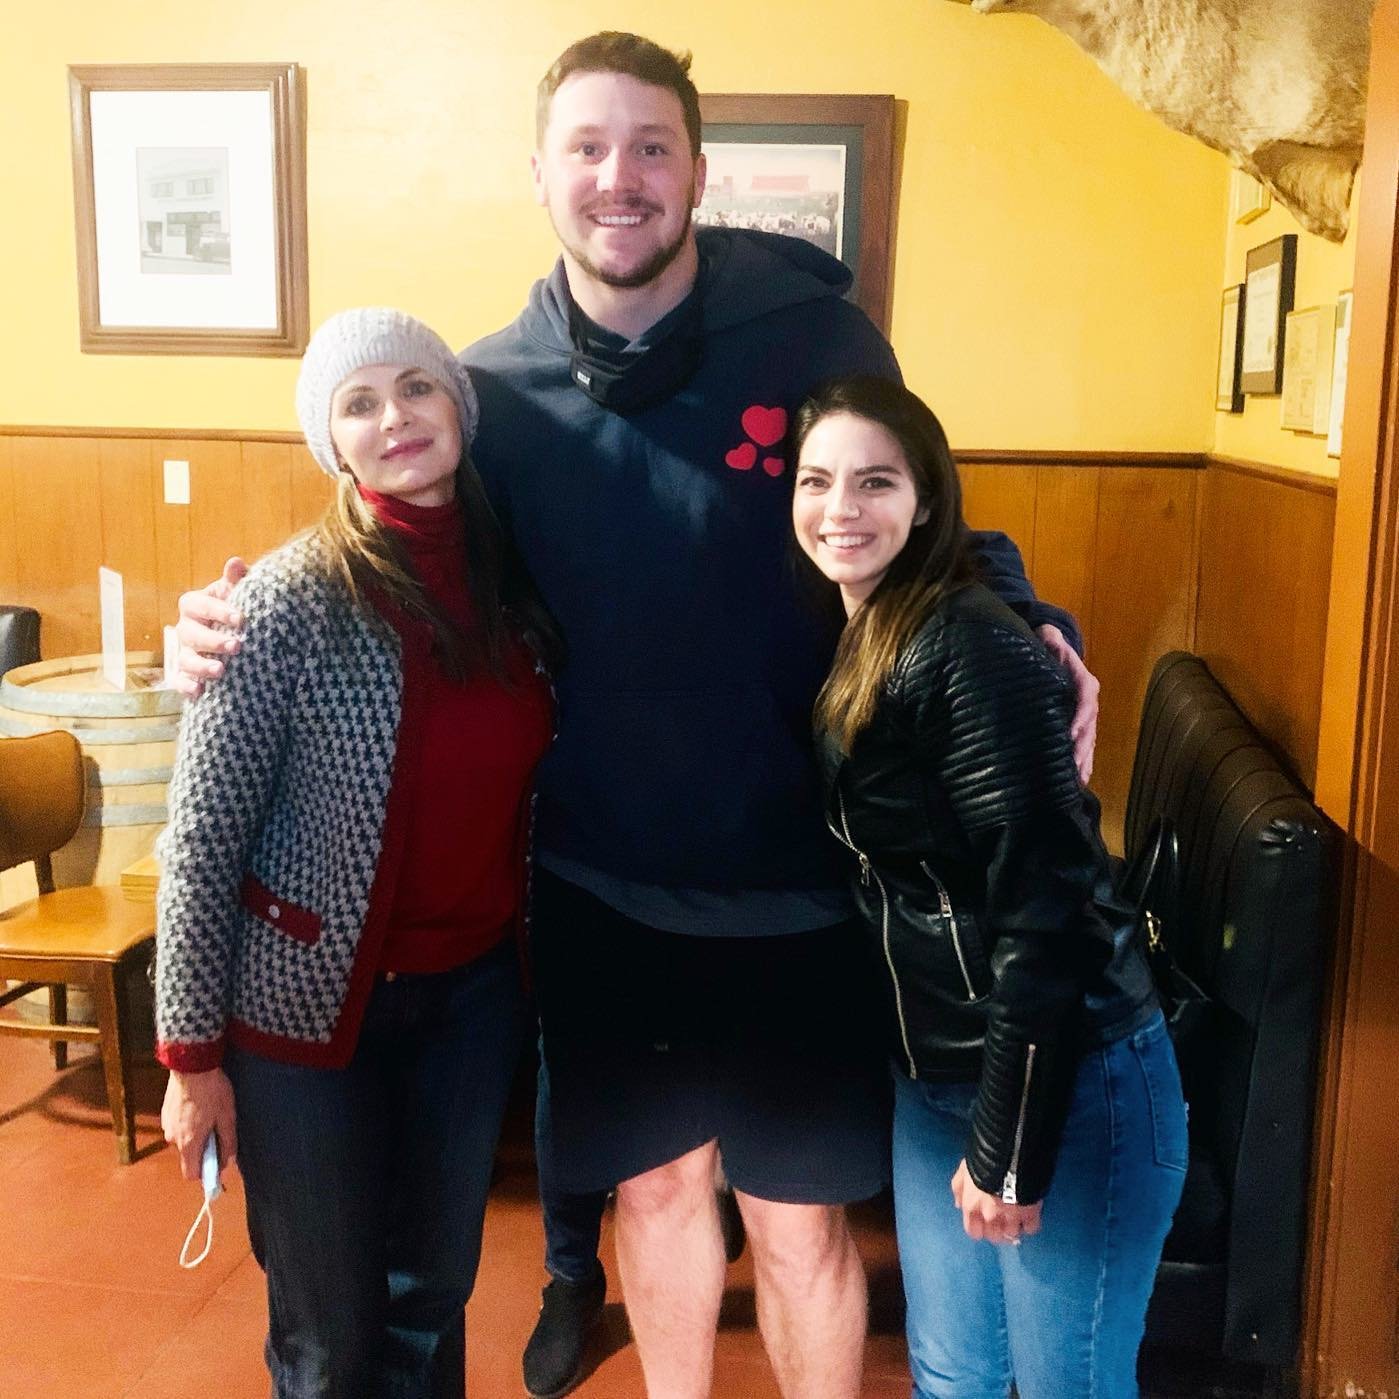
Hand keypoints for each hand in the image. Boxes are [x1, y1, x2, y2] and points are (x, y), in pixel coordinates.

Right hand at [161, 1067, 237, 1180]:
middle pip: (189, 1155)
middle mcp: (173, 1138)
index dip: (205, 1172)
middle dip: (203, 1148)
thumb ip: (227, 1142)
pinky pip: (178, 1125)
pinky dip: (188, 1121)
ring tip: (209, 1111)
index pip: (191, 1174)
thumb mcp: (227, 1117)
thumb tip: (228, 1162)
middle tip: (217, 1127)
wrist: (192, 1064)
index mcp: (188, 1143)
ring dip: (196, 1132)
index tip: (217, 1162)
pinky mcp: (165, 1113)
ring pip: (183, 1139)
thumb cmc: (212, 1091)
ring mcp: (166, 1125)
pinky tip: (198, 1105)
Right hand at [174, 557, 248, 698]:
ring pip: (185, 660)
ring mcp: (185, 651)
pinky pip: (180, 681)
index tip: (240, 618)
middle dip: (213, 641)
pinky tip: (199, 692)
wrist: (235, 633)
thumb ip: (236, 579)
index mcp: (195, 605)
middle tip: (237, 647)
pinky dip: (186, 687)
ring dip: (201, 666)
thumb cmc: (235, 608)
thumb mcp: (236, 592)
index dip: (218, 611)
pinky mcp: (187, 673)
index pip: (200, 605)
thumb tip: (236, 562)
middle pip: (191, 634)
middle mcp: (186, 628)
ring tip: (221, 672)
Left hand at [950, 1159, 1042, 1244]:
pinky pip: (1031, 1228)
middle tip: (1001, 1220)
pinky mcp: (1029, 1214)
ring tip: (1016, 1216)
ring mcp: (1010, 1218)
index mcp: (972, 1207)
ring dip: (1014, 1227)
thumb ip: (959, 1189)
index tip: (984, 1223)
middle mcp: (989, 1216)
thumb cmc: (983, 1159)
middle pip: (994, 1236)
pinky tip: (1029, 1215)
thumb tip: (959, 1205)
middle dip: (997, 1230)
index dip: (980, 1228)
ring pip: (1012, 1234)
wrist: (1007, 1153)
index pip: (973, 1232)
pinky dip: (1030, 1224)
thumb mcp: (964, 1170)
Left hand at [1037, 624, 1099, 785]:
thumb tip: (1051, 641)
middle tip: (1074, 766)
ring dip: (1085, 760)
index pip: (1087, 699)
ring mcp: (1086, 716)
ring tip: (1079, 781)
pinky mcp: (1079, 725)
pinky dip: (1083, 762)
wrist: (1054, 651)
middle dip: (1082, 747)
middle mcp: (1089, 701)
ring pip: (1089, 740)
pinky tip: (1079, 781)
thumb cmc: (1050, 647)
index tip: (1072, 733)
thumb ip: (1051, 642)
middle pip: (1090, 726)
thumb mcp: (1051, 640)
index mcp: (1084, 682)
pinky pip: (1084, 745)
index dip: (1081, 716)